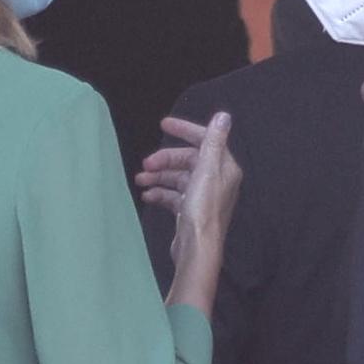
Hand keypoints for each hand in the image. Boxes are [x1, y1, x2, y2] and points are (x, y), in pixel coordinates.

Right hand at [163, 110, 237, 309]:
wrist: (197, 247)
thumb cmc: (203, 209)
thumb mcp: (207, 170)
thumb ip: (213, 142)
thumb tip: (223, 116)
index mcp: (223, 167)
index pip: (204, 140)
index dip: (184, 130)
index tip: (163, 125)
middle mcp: (216, 180)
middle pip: (188, 160)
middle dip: (165, 160)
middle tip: (145, 165)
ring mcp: (202, 196)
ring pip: (178, 178)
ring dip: (159, 177)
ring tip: (140, 181)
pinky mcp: (190, 211)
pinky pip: (174, 195)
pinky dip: (160, 193)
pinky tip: (147, 196)